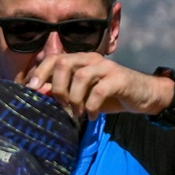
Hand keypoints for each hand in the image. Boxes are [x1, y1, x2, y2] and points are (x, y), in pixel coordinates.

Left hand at [27, 51, 171, 120]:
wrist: (143, 96)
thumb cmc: (109, 96)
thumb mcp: (82, 94)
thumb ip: (63, 91)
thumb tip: (39, 94)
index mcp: (81, 60)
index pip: (54, 58)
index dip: (40, 73)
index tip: (31, 91)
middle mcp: (92, 59)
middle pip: (64, 63)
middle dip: (57, 88)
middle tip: (62, 106)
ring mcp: (107, 67)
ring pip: (80, 76)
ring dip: (74, 99)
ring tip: (78, 113)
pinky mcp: (120, 79)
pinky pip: (98, 91)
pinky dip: (91, 106)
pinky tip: (92, 116)